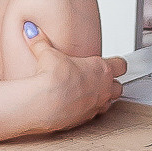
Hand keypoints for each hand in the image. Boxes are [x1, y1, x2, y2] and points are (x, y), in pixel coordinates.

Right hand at [2, 23, 125, 133]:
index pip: (120, 65)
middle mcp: (103, 88)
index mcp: (100, 69)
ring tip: (90, 94)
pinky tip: (77, 107)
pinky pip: (93, 115)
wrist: (46, 102)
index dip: (117, 63)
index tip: (111, 62)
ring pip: (110, 103)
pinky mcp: (85, 119)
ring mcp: (96, 106)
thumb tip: (31, 31)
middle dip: (111, 83)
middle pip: (119, 86)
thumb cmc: (53, 79)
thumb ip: (40, 42)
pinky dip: (88, 111)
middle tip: (100, 79)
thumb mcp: (46, 53)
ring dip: (103, 98)